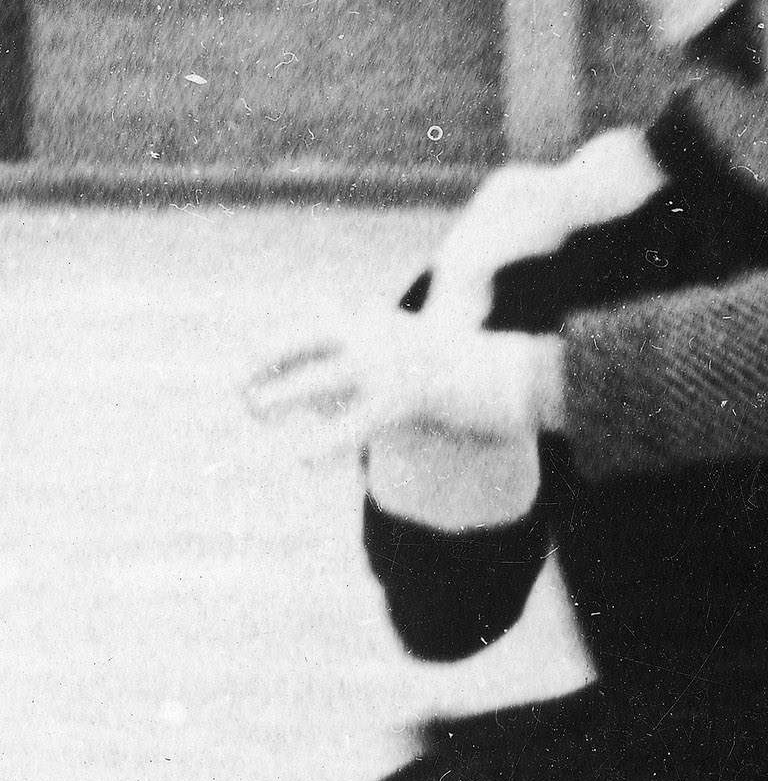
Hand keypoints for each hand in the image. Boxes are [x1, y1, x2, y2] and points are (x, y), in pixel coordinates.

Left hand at [245, 310, 564, 452]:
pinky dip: (325, 441)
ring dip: (279, 396)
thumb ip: (381, 361)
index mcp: (376, 322)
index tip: (247, 368)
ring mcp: (388, 365)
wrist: (515, 374)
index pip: (311, 330)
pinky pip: (354, 423)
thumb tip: (348, 381)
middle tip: (238, 391)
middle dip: (263, 365)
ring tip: (253, 411)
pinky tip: (302, 458)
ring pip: (318, 380)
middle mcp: (375, 335)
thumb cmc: (470, 371)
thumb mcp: (418, 355)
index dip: (275, 351)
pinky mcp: (404, 399)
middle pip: (302, 345)